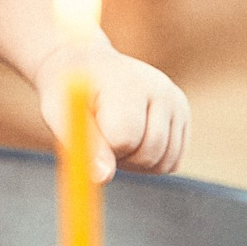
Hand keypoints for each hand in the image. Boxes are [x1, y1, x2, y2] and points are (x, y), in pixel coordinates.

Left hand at [34, 44, 188, 179]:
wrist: (88, 68)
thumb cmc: (68, 95)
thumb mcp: (62, 117)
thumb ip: (86, 146)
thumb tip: (104, 177)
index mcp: (127, 85)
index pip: (124, 139)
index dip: (103, 149)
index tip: (88, 132)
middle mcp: (160, 90)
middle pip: (149, 152)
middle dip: (122, 159)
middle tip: (101, 139)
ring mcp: (176, 102)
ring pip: (164, 162)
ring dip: (136, 164)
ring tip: (115, 138)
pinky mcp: (184, 115)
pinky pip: (173, 161)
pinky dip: (151, 163)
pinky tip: (133, 142)